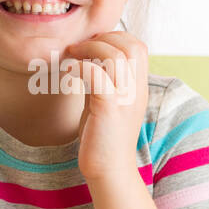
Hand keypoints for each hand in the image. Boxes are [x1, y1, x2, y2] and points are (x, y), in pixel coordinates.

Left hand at [63, 32, 148, 183]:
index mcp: (138, 87)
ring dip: (90, 49)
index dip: (115, 37)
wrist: (109, 172)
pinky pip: (97, 75)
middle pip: (131, 45)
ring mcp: (124, 99)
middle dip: (103, 38)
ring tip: (73, 55)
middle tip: (80, 48)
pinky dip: (80, 67)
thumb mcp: (108, 102)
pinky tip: (69, 73)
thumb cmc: (103, 138)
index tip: (91, 45)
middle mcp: (136, 90)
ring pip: (115, 55)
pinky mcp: (108, 109)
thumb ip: (105, 80)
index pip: (138, 46)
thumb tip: (88, 59)